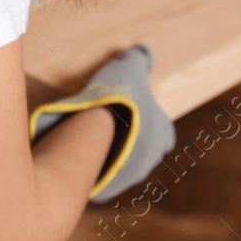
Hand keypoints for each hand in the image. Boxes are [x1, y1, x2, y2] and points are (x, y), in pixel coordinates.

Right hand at [30, 44, 174, 202]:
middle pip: (139, 151)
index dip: (144, 123)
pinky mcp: (106, 188)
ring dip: (107, 157)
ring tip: (87, 141)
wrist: (94, 125)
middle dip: (125, 142)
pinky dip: (91, 171)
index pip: (160, 133)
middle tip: (105, 128)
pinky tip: (78, 157)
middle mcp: (150, 160)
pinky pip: (99, 180)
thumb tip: (144, 52)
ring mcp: (128, 177)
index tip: (127, 113)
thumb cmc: (117, 95)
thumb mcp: (130, 67)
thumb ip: (140, 58)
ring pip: (119, 167)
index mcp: (162, 135)